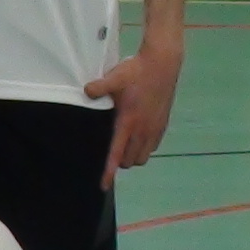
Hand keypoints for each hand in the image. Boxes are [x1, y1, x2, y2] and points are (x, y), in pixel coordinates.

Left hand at [84, 27, 185, 176]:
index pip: (116, 155)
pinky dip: (144, 148)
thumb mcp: (114, 78)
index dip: (109, 172)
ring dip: (133, 157)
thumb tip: (86, 92)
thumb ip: (98, 87)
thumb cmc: (137, 71)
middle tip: (112, 152)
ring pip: (143, 157)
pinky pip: (153, 147)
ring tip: (125, 146)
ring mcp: (155, 128)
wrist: (163, 63)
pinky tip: (138, 137)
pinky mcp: (163, 124)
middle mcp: (143, 130)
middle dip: (120, 162)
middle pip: (130, 161)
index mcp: (128, 122)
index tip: (103, 185)